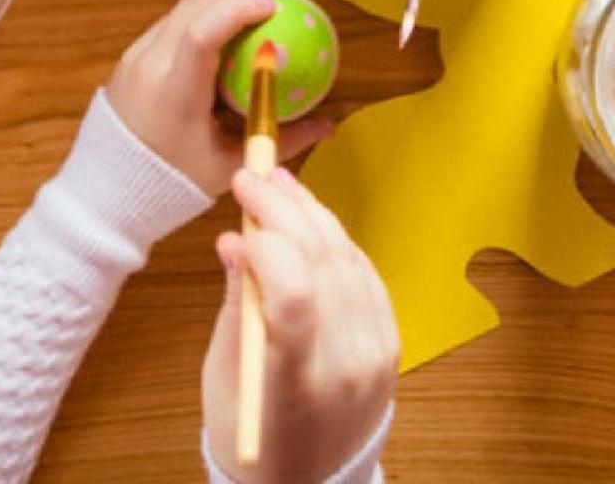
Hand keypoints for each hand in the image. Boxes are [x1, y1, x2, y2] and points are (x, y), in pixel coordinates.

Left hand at [105, 0, 331, 196]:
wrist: (102, 198)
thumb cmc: (168, 188)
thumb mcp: (228, 167)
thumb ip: (281, 141)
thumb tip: (329, 124)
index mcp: (174, 93)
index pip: (204, 31)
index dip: (240, 8)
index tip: (276, 3)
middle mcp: (150, 65)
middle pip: (195, 0)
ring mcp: (135, 57)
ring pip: (183, 5)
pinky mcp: (130, 58)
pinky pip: (172, 22)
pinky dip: (204, 10)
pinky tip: (228, 19)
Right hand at [204, 164, 398, 483]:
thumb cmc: (252, 438)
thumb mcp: (224, 379)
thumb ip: (237, 307)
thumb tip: (234, 241)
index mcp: (297, 383)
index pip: (295, 295)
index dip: (268, 240)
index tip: (239, 205)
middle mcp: (347, 365)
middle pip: (323, 264)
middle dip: (285, 209)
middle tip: (253, 176)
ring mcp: (376, 354)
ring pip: (348, 260)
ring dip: (313, 214)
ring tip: (280, 185)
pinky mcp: (391, 343)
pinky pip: (365, 275)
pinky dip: (337, 243)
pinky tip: (311, 221)